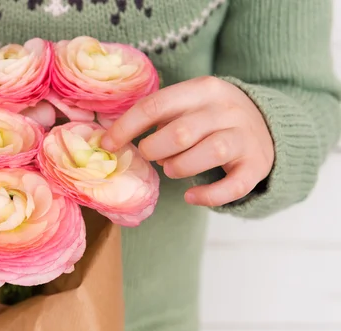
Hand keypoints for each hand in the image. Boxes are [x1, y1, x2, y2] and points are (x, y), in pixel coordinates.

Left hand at [101, 76, 274, 206]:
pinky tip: (191, 196)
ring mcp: (244, 136)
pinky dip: (208, 196)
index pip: (156, 106)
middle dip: (154, 150)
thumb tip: (115, 139)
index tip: (107, 144)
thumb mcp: (188, 104)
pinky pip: (232, 186)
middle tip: (150, 155)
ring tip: (171, 169)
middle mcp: (226, 109)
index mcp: (203, 89)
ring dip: (178, 167)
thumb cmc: (210, 117)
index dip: (126, 127)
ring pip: (208, 153)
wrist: (267, 124)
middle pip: (180, 132)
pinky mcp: (256, 164)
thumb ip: (159, 116)